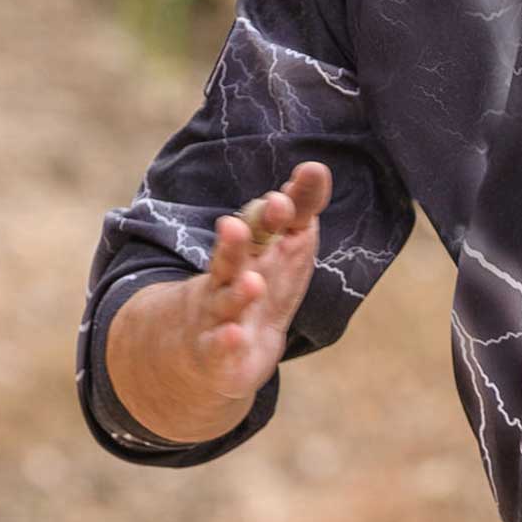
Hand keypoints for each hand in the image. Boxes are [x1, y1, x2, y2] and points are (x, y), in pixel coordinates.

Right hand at [183, 161, 330, 399]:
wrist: (206, 348)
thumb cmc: (254, 287)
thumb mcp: (279, 249)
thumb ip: (297, 210)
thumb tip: (316, 167)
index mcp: (246, 252)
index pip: (257, 228)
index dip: (271, 216)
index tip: (284, 200)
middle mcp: (227, 279)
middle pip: (229, 258)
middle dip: (236, 243)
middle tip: (240, 225)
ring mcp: (218, 316)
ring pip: (225, 303)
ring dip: (238, 293)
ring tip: (253, 283)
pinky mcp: (216, 354)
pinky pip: (219, 348)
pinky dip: (225, 343)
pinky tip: (234, 336)